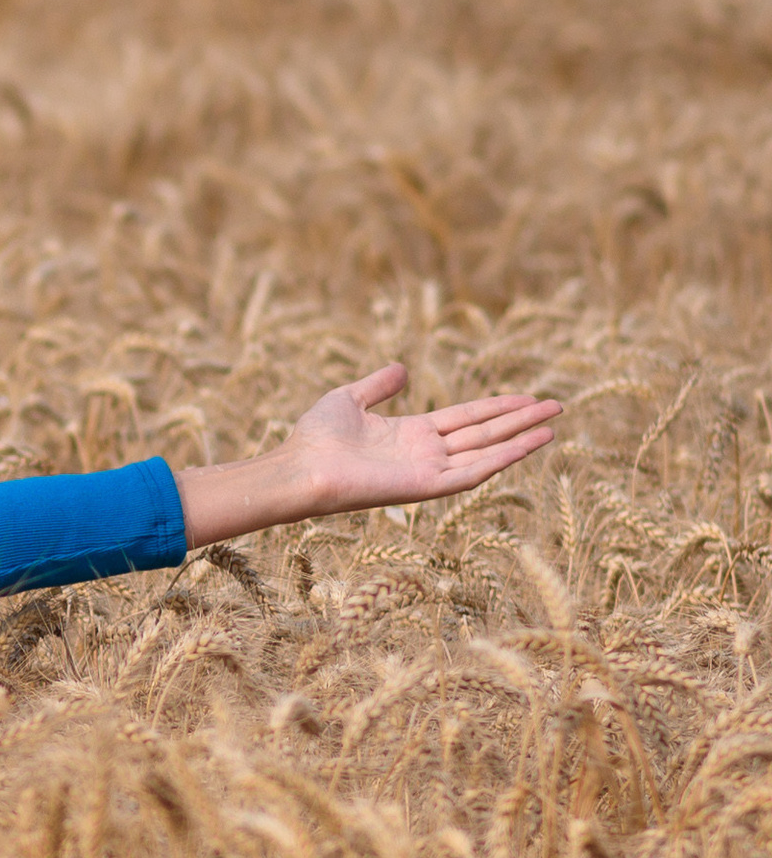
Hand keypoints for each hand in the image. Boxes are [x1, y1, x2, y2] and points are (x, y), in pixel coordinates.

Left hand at [288, 364, 563, 516]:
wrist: (299, 467)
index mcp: (409, 434)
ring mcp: (427, 471)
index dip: (496, 407)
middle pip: (484, 433)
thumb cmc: (314, 437)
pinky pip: (471, 473)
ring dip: (520, 438)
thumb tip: (402, 369)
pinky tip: (527, 444)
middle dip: (520, 419)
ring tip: (552, 423)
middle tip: (557, 404)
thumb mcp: (348, 399)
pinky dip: (501, 459)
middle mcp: (424, 454)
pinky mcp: (425, 487)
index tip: (528, 395)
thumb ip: (378, 385)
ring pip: (485, 451)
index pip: (465, 418)